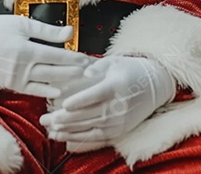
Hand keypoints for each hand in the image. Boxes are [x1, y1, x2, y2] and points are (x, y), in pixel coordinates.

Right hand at [0, 14, 92, 97]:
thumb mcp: (23, 24)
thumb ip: (47, 30)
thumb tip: (70, 32)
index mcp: (24, 49)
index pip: (55, 56)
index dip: (73, 59)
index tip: (87, 60)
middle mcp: (20, 67)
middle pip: (54, 72)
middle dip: (73, 72)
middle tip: (90, 72)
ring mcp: (15, 78)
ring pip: (46, 83)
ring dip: (64, 82)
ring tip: (80, 81)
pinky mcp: (12, 85)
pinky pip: (33, 91)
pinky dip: (47, 91)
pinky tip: (60, 91)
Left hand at [40, 55, 174, 146]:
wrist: (155, 87)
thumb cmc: (131, 71)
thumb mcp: (115, 62)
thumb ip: (96, 66)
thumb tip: (85, 72)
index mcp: (116, 86)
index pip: (96, 95)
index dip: (80, 101)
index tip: (64, 104)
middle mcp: (118, 106)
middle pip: (88, 114)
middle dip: (64, 118)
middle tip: (45, 118)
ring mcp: (119, 121)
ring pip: (89, 128)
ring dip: (67, 130)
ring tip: (49, 128)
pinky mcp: (118, 131)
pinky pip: (95, 138)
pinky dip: (77, 138)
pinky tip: (63, 137)